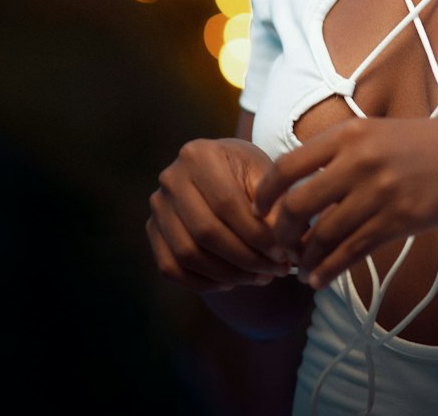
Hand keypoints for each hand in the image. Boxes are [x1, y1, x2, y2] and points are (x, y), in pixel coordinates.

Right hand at [147, 137, 292, 292]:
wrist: (220, 171)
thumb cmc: (247, 173)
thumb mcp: (264, 176)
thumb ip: (273, 206)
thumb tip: (286, 249)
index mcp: (199, 154)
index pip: (227, 204)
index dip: (257, 235)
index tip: (284, 254)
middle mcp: (171, 178)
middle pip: (206, 232)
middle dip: (245, 259)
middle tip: (276, 271)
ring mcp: (158, 206)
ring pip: (188, 254)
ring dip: (228, 275)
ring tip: (261, 278)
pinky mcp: (152, 230)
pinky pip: (171, 268)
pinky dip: (203, 282)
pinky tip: (232, 282)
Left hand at [253, 117, 437, 289]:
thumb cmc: (429, 145)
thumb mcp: (380, 132)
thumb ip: (343, 150)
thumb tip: (302, 180)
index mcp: (349, 133)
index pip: (288, 165)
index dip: (266, 193)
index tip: (260, 210)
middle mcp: (358, 160)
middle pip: (297, 205)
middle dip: (281, 233)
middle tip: (281, 247)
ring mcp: (377, 191)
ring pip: (322, 235)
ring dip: (304, 258)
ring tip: (301, 269)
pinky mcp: (396, 221)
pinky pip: (350, 252)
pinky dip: (328, 270)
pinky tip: (320, 279)